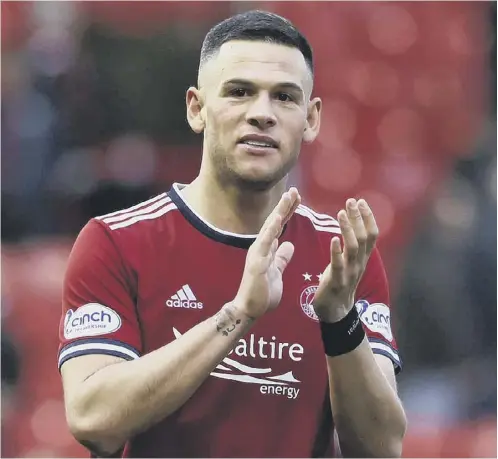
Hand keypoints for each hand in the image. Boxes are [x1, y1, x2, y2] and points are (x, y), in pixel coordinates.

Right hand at [233, 188, 300, 318]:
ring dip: (279, 211)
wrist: (250, 309)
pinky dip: (271, 229)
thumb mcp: (277, 271)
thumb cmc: (262, 292)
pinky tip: (278, 217)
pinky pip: (265, 242)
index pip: (279, 226)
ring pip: (270, 228)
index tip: (296, 198)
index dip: (287, 212)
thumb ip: (282, 258)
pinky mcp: (257, 262)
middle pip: (274, 222)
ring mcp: (258, 253)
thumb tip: (289, 245)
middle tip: (294, 190)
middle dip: (284, 206)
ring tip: (288, 196)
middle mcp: (261, 246)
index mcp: (267, 248)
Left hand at [313, 199, 378, 322]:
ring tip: (341, 213)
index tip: (361, 201)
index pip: (371, 235)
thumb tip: (350, 224)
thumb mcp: (348, 262)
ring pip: (353, 248)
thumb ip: (351, 245)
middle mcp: (359, 264)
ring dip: (348, 229)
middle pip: (364, 238)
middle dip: (358, 218)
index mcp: (362, 258)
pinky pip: (338, 265)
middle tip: (351, 201)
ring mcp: (349, 273)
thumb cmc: (339, 282)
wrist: (335, 311)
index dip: (368, 217)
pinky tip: (333, 238)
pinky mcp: (336, 282)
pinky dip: (336, 251)